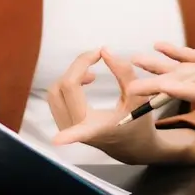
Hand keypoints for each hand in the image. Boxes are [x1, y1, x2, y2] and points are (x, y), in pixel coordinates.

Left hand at [49, 48, 194, 165]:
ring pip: (55, 91)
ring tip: (93, 73)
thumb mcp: (139, 97)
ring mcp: (66, 126)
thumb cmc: (137, 121)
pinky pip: (56, 95)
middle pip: (62, 89)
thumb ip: (124, 73)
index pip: (79, 130)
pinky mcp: (62, 121)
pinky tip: (87, 80)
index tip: (58, 141)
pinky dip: (69, 81)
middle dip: (78, 66)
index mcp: (96, 130)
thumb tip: (104, 50)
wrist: (131, 143)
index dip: (69, 136)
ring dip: (73, 73)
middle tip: (97, 56)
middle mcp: (77, 130)